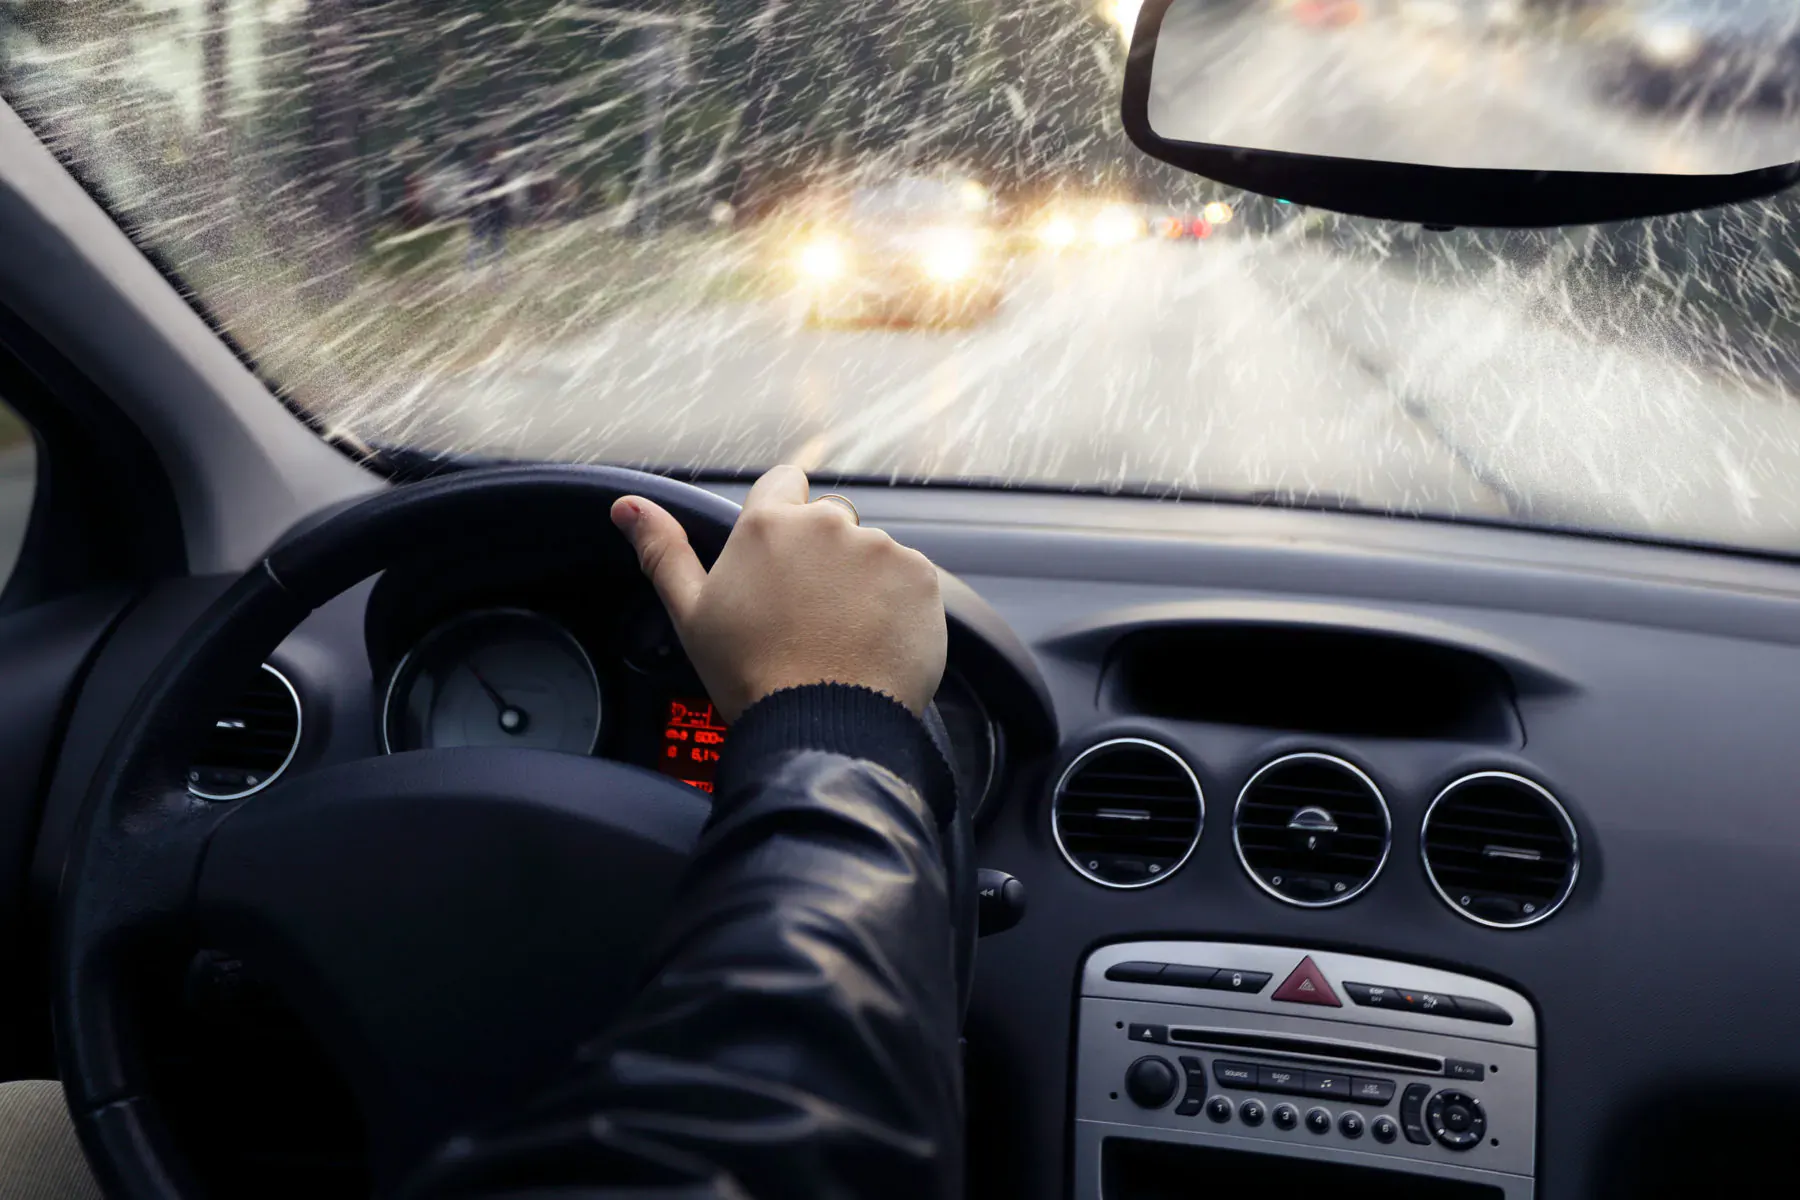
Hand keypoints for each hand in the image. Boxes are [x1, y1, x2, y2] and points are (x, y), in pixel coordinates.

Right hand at [611, 465, 946, 720]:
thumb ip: (662, 550)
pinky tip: (874, 642)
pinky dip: (898, 605)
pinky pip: (911, 580)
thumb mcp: (691, 613)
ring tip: (842, 636)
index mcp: (767, 524)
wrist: (821, 727)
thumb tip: (627, 505)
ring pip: (872, 553)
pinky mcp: (922, 578)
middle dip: (823, 555)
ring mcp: (880, 549)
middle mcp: (827, 523)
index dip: (783, 519)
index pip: (783, 483)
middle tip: (809, 614)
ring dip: (862, 582)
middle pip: (830, 520)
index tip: (782, 561)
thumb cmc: (750, 676)